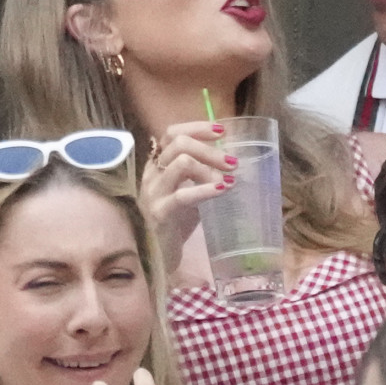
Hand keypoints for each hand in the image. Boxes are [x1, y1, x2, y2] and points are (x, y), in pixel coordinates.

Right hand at [140, 122, 234, 278]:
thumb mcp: (188, 190)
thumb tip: (231, 159)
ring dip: (210, 168)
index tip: (222, 131)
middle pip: (180, 144)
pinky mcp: (160, 213)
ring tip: (228, 179)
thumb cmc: (175, 222)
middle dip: (211, 149)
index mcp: (157, 165)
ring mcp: (154, 193)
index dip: (197, 128)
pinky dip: (207, 189)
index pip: (172, 133)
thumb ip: (201, 173)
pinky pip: (183, 195)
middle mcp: (152, 174)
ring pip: (182, 163)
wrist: (155, 256)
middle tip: (233, 162)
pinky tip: (224, 189)